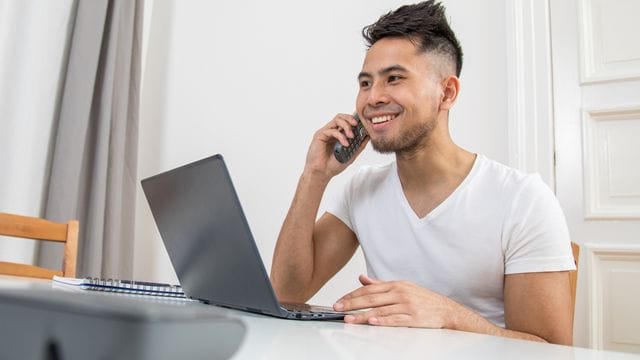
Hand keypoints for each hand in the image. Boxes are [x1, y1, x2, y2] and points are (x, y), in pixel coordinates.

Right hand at [304, 113, 368, 177]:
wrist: (322, 173)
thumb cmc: (333, 165)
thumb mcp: (351, 155)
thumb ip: (359, 145)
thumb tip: (368, 136)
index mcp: (338, 135)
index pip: (347, 122)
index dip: (355, 120)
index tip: (363, 124)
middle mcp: (332, 132)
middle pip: (341, 116)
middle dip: (351, 118)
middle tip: (357, 125)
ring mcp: (326, 133)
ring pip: (337, 119)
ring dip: (346, 126)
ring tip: (351, 136)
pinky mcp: (320, 135)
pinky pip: (332, 130)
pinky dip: (340, 136)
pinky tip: (344, 144)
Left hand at [333, 274, 456, 327]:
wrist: (446, 309)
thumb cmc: (422, 299)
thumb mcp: (402, 287)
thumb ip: (380, 284)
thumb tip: (362, 278)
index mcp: (395, 285)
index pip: (369, 289)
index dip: (352, 295)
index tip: (339, 301)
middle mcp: (400, 293)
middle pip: (371, 298)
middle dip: (352, 304)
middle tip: (338, 308)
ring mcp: (407, 305)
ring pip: (380, 310)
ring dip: (363, 315)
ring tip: (349, 318)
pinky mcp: (413, 318)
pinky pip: (395, 319)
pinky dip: (383, 321)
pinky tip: (373, 321)